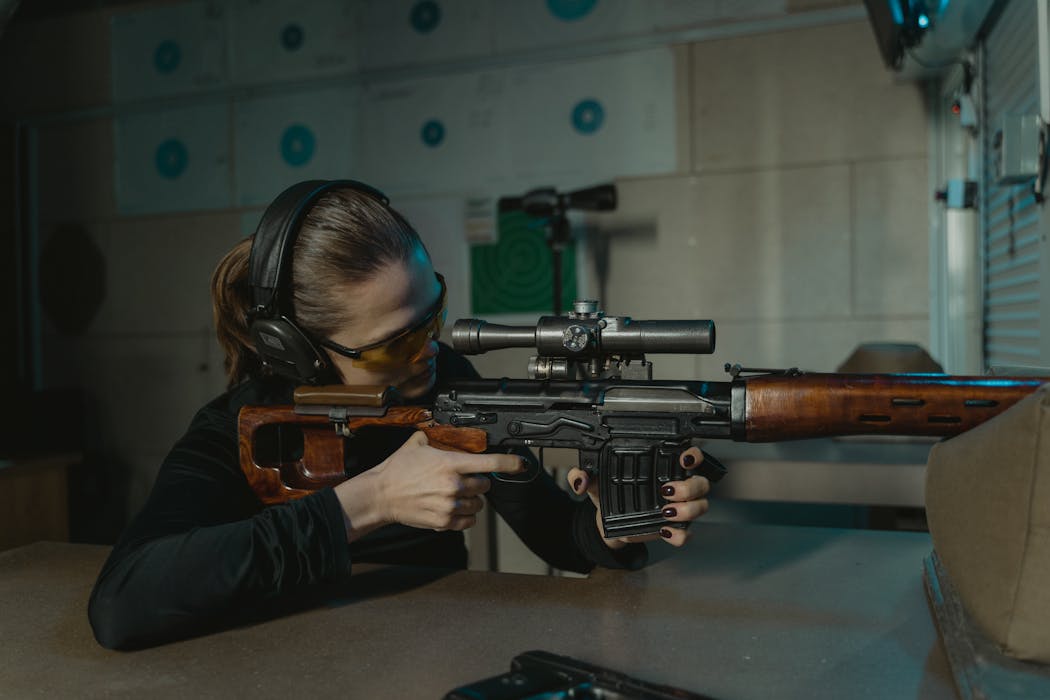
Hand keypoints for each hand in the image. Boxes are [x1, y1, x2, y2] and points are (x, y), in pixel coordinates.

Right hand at [335, 432, 525, 540]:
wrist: (381, 495)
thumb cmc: (398, 469)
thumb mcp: (417, 443)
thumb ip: (437, 436)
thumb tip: (445, 427)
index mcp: (451, 463)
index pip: (490, 463)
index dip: (510, 463)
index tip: (521, 464)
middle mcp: (454, 485)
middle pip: (485, 485)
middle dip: (478, 482)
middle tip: (463, 480)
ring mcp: (450, 506)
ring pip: (478, 504)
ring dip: (471, 499)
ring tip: (455, 495)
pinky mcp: (444, 522)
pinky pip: (468, 522)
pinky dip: (465, 516)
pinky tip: (453, 508)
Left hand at [565, 445, 709, 548]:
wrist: (607, 524)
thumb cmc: (609, 497)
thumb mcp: (596, 483)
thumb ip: (584, 475)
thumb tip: (579, 477)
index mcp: (662, 469)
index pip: (690, 457)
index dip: (694, 456)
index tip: (684, 458)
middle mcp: (677, 487)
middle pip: (701, 483)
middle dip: (690, 487)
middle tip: (667, 491)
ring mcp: (679, 509)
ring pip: (701, 507)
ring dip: (687, 510)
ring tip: (665, 512)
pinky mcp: (674, 530)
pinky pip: (687, 534)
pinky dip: (680, 534)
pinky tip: (664, 530)